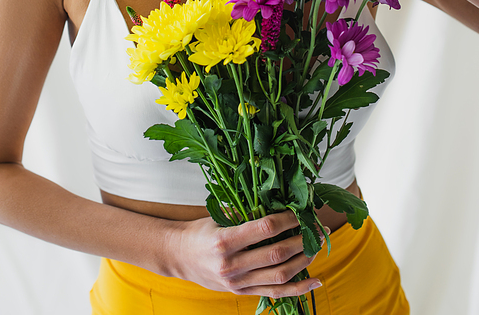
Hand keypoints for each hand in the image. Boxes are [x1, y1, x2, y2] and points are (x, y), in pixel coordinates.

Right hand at [173, 210, 322, 297]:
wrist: (178, 256)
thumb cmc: (199, 231)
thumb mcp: (218, 216)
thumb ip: (246, 213)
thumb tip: (278, 203)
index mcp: (225, 240)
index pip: (265, 228)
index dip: (287, 219)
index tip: (302, 211)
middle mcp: (232, 265)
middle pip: (276, 253)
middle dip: (303, 239)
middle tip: (318, 228)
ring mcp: (238, 283)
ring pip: (280, 275)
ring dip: (304, 260)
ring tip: (318, 246)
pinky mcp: (242, 293)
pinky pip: (275, 293)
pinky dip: (299, 289)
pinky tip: (315, 280)